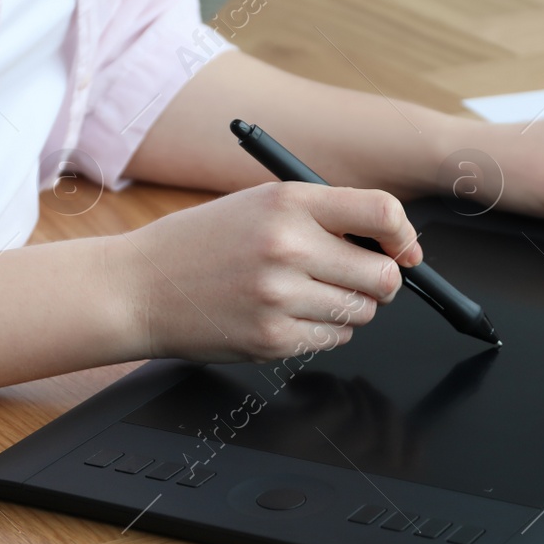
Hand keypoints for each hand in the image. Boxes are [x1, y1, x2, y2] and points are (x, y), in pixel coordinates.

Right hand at [115, 182, 418, 361]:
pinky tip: (289, 314)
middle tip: (358, 278)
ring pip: (363, 312)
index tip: (405, 250)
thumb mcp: (261, 205)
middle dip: (381, 281)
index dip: (404, 236)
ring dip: (349, 307)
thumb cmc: (202, 244)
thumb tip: (395, 243)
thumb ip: (325, 216)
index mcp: (288, 203)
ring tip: (309, 294)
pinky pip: (335, 339)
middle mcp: (287, 247)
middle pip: (384, 275)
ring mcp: (280, 296)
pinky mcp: (273, 338)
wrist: (137, 287)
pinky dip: (324, 330)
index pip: (382, 213)